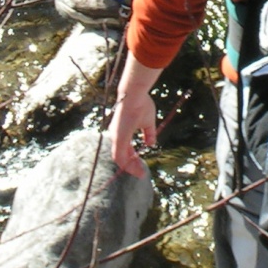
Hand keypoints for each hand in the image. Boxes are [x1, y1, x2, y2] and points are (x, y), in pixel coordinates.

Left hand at [108, 55, 161, 175]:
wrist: (134, 93)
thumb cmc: (141, 103)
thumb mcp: (147, 122)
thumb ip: (148, 133)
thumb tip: (151, 144)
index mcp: (121, 132)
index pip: (126, 150)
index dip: (133, 158)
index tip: (142, 165)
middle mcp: (116, 135)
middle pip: (122, 156)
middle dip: (132, 166)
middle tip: (142, 173)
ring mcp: (116, 137)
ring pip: (120, 159)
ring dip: (130, 167)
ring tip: (140, 173)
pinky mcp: (118, 138)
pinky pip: (120, 157)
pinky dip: (127, 165)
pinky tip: (136, 169)